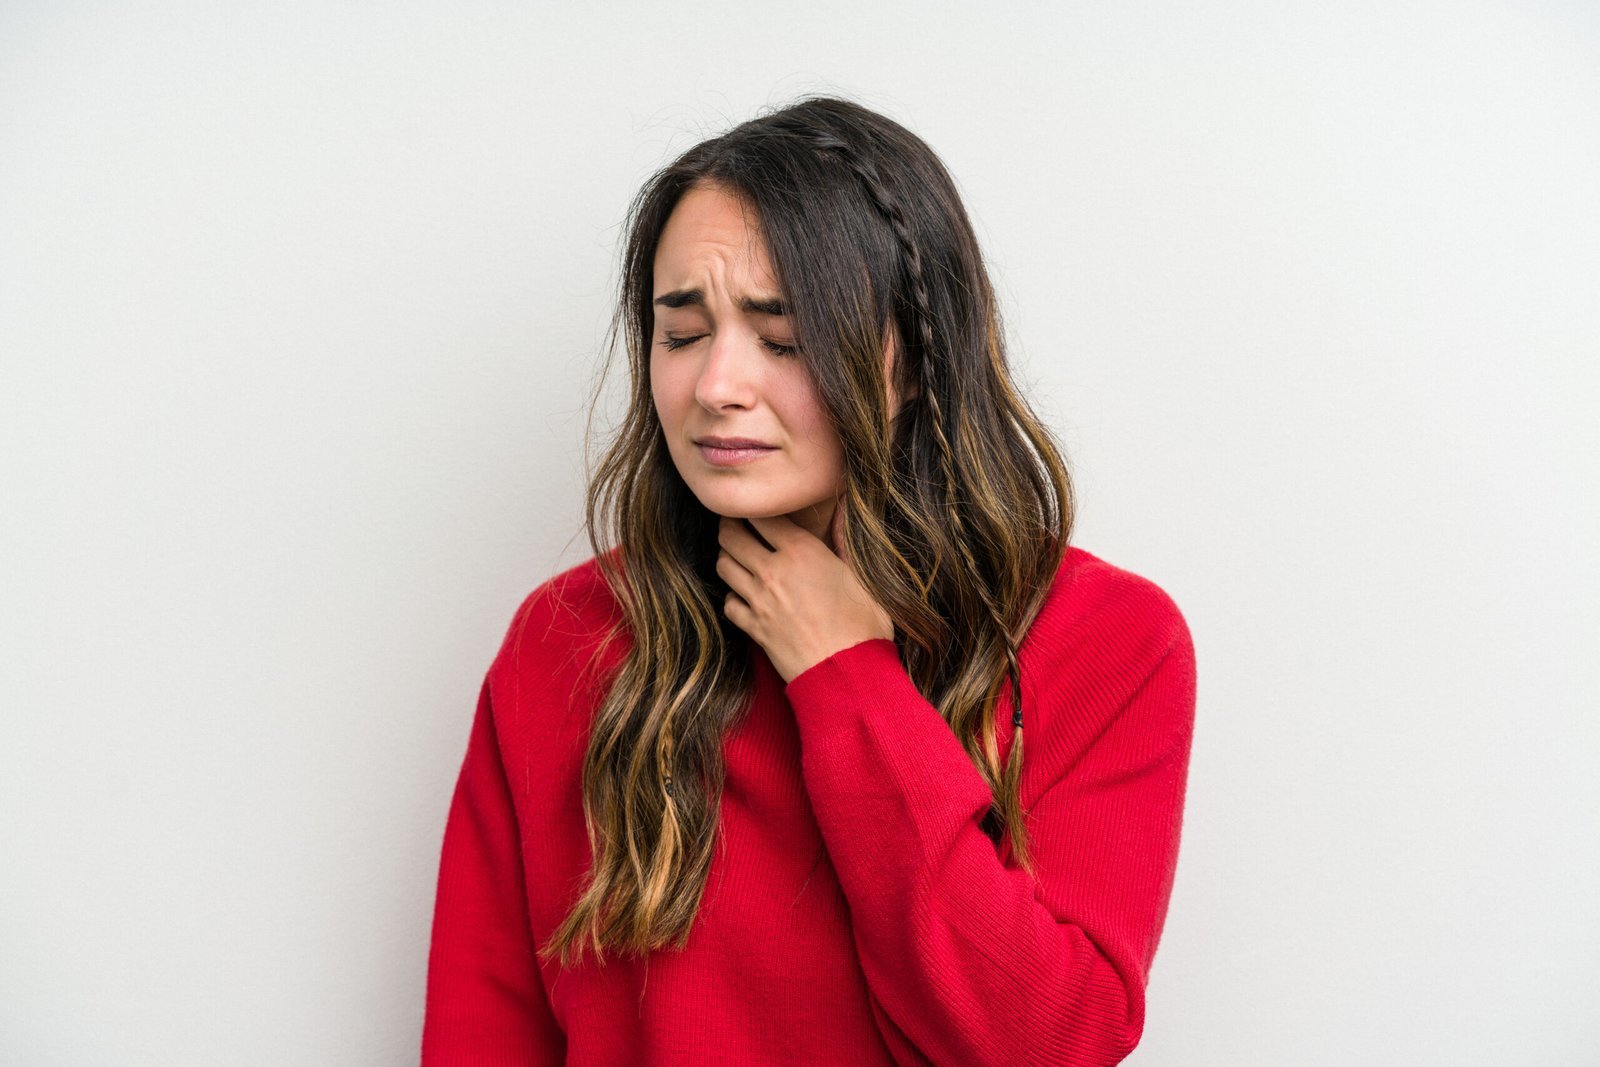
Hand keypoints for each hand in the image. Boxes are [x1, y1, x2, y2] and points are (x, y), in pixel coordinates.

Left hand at [716, 502, 894, 684]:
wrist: (848, 674)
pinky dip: (732, 597)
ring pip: (723, 566)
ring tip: (739, 557)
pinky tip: (745, 597)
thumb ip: (843, 541)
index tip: (757, 508)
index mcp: (802, 552)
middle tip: (735, 524)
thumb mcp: (862, 577)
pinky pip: (728, 603)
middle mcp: (774, 571)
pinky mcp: (754, 627)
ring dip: (728, 558)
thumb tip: (839, 512)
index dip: (755, 509)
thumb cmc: (864, 626)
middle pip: (731, 537)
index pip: (763, 516)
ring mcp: (759, 600)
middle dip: (730, 526)